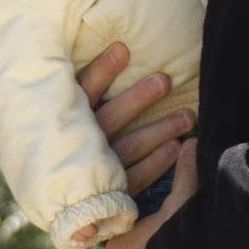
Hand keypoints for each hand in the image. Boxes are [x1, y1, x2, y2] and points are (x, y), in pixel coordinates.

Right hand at [76, 41, 195, 195]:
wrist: (61, 199)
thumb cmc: (64, 143)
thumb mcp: (61, 116)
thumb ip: (78, 92)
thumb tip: (110, 52)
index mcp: (64, 120)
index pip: (83, 91)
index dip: (102, 70)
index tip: (123, 48)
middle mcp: (79, 143)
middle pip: (111, 117)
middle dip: (138, 98)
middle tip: (165, 80)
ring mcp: (94, 170)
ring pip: (130, 147)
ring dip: (160, 130)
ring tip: (188, 117)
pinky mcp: (107, 192)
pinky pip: (135, 177)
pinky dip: (156, 164)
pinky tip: (176, 148)